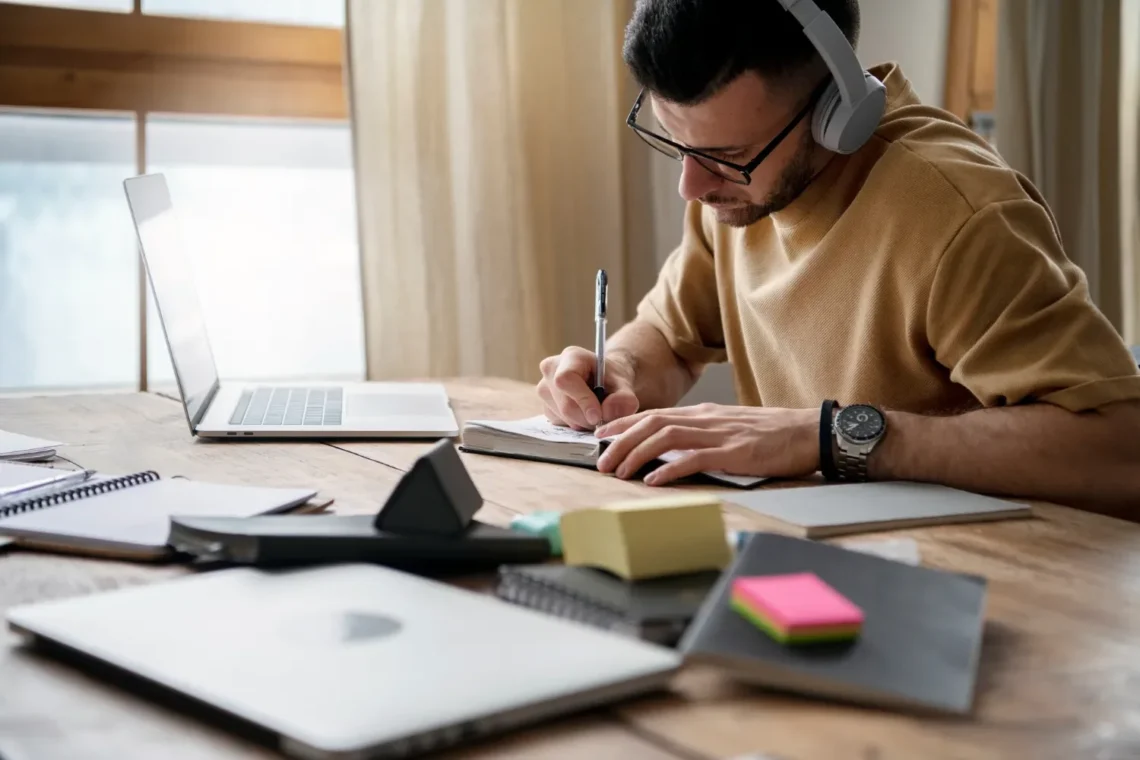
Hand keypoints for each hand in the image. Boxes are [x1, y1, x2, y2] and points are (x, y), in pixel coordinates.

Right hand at [537, 347, 638, 429]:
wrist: (605, 381)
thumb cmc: (613, 380)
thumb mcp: (624, 386)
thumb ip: (623, 399)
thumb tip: (606, 413)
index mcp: (571, 356)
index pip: (566, 380)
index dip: (582, 400)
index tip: (598, 416)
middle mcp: (551, 369)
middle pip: (564, 404)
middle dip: (586, 418)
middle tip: (603, 420)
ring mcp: (544, 387)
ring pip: (560, 416)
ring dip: (581, 422)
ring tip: (595, 413)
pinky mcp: (544, 404)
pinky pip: (558, 422)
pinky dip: (574, 423)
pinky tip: (583, 413)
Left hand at [594, 403, 819, 484]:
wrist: (810, 431)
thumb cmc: (773, 434)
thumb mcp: (731, 427)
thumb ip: (703, 434)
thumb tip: (674, 448)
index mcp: (704, 414)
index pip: (654, 414)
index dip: (624, 424)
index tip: (601, 436)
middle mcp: (706, 419)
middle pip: (652, 424)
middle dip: (620, 441)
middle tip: (600, 461)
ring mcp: (720, 434)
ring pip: (665, 438)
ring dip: (637, 454)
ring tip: (618, 471)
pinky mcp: (734, 452)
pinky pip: (694, 458)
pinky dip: (669, 469)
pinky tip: (653, 480)